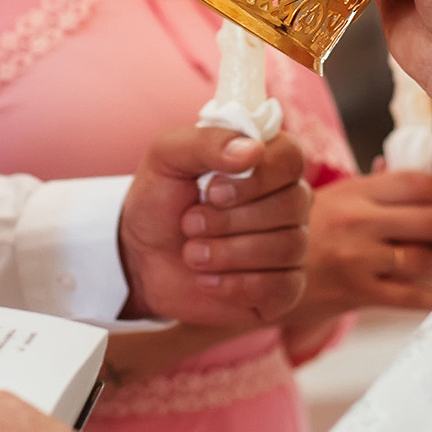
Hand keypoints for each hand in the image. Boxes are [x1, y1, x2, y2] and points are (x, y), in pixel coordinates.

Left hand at [119, 125, 311, 326]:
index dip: (257, 177)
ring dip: (226, 253)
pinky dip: (236, 285)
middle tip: (190, 223)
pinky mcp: (283, 288)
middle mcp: (288, 200)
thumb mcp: (167, 157)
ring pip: (287, 247)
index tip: (212, 190)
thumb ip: (207, 142)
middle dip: (229, 220)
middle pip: (291, 205)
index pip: (291, 158)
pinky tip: (207, 280)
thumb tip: (253, 151)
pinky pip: (282, 288)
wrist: (140, 257)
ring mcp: (290, 245)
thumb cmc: (160, 200)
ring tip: (192, 253)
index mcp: (266, 160)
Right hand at [283, 158, 431, 347]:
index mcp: (355, 191)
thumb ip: (377, 188)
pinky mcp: (357, 294)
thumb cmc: (298, 232)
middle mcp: (359, 222)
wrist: (252, 273)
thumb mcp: (332, 198)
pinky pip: (411, 297)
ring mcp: (358, 260)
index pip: (417, 181)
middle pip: (431, 218)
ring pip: (425, 258)